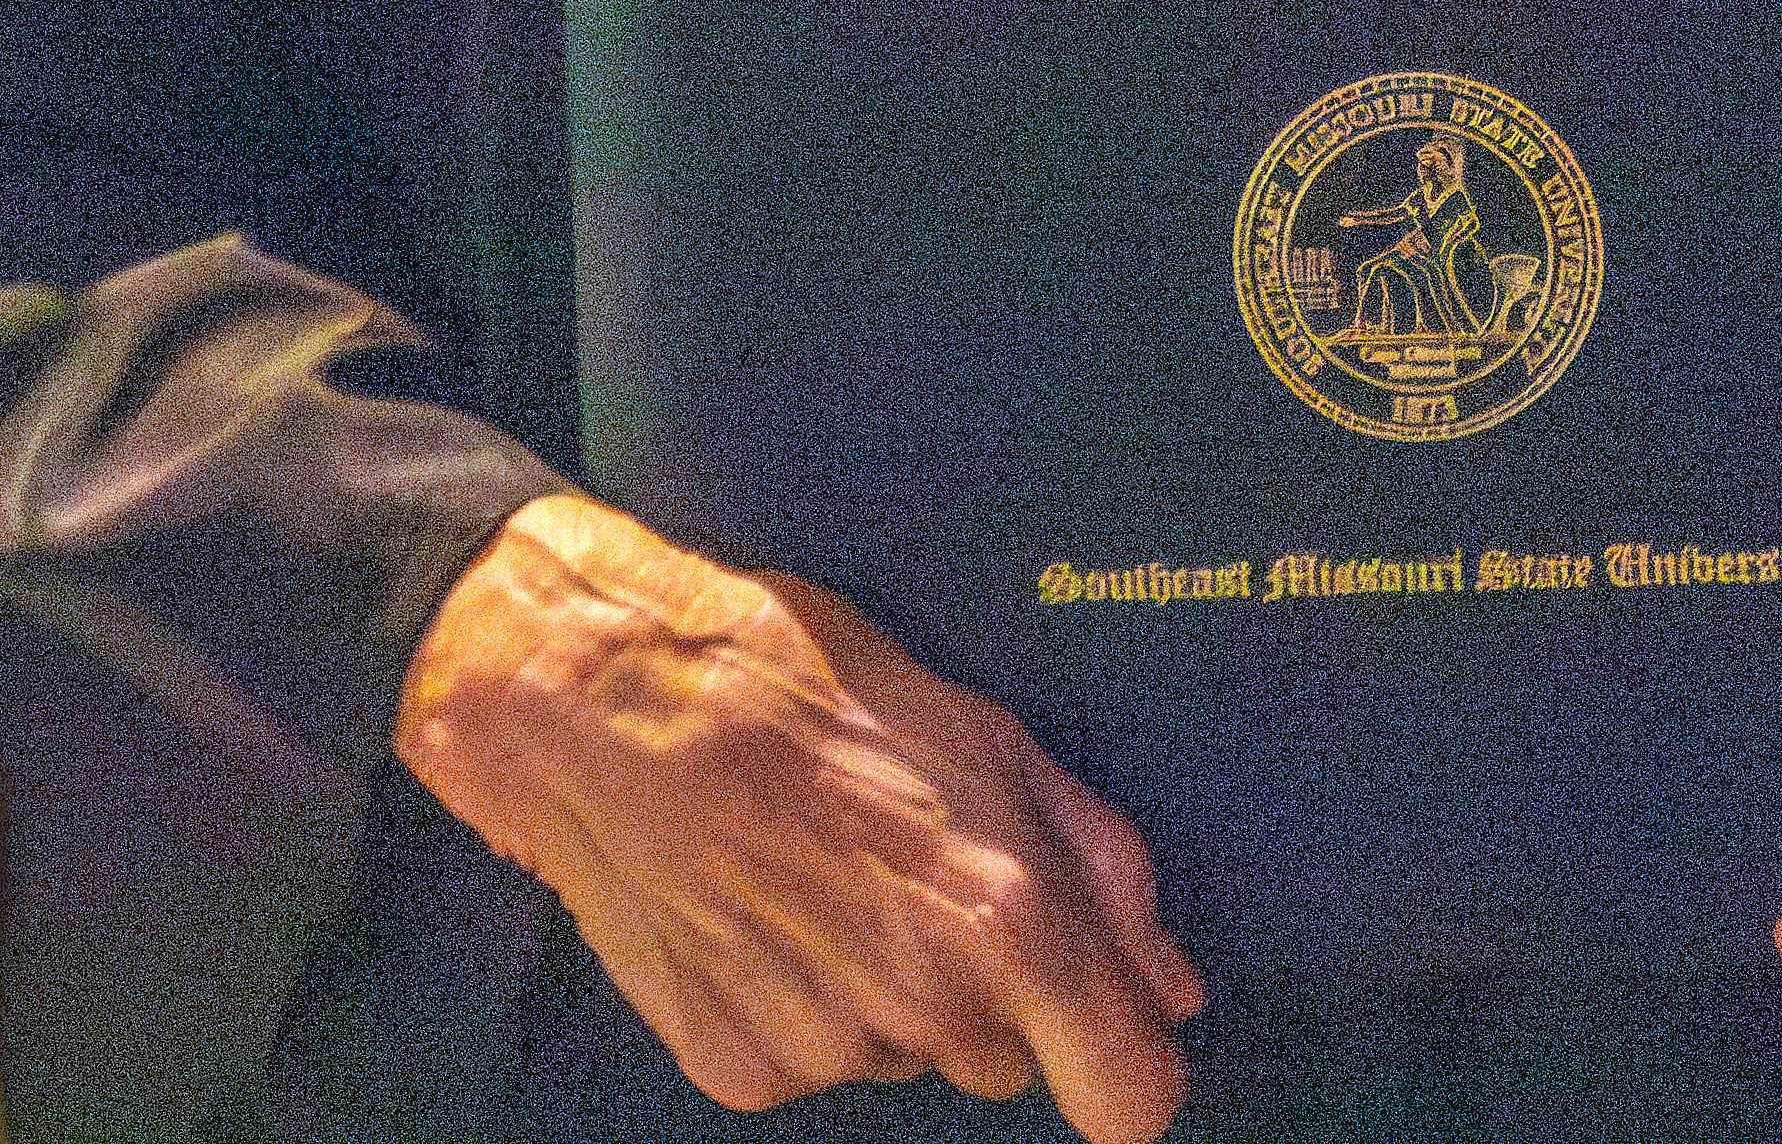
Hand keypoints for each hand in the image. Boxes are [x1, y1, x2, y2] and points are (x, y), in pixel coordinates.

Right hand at [392, 490, 1202, 1135]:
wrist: (609, 707)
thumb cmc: (809, 684)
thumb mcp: (986, 735)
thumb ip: (1104, 871)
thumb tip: (1172, 989)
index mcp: (1008, 921)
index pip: (1131, 1096)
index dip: (1129, 1065)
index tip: (1106, 1029)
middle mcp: (927, 1007)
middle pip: (1007, 1061)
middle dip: (989, 993)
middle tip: (914, 878)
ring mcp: (827, 1048)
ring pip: (906, 1055)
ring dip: (889, 993)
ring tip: (820, 877)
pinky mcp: (738, 1070)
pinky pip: (811, 1061)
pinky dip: (799, 1006)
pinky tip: (758, 913)